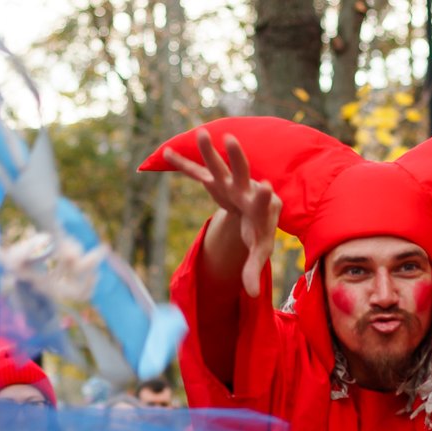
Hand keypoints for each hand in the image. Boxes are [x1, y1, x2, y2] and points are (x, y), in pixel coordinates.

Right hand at [164, 132, 281, 296]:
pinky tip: (165, 153)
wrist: (256, 210)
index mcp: (260, 207)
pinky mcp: (215, 183)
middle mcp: (246, 189)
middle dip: (237, 158)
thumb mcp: (259, 252)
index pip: (263, 201)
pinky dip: (182, 164)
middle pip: (241, 172)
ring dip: (207, 151)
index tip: (266, 185)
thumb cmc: (260, 231)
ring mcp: (229, 183)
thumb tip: (251, 295)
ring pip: (217, 166)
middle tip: (232, 141)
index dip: (264, 195)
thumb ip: (254, 270)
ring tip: (200, 133)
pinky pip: (196, 173)